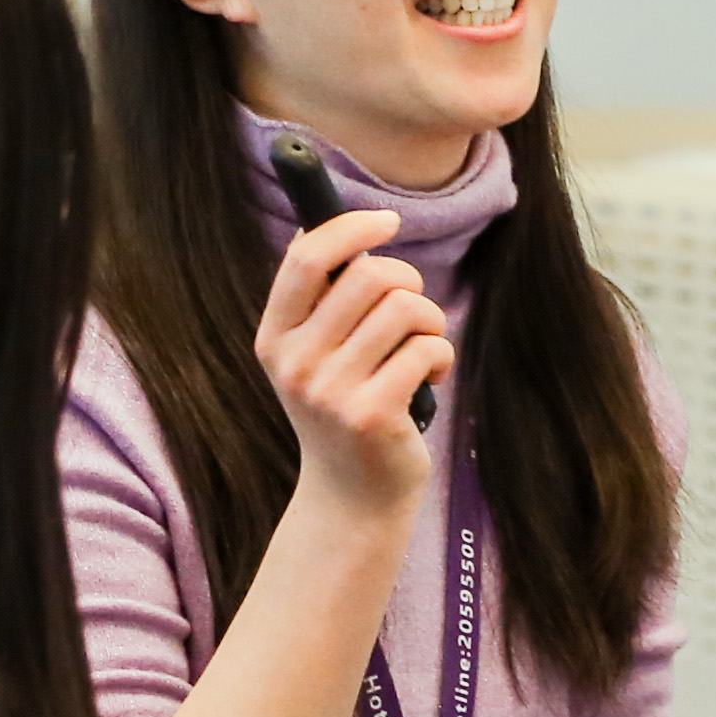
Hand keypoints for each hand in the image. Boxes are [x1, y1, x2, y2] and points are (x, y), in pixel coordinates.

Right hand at [258, 206, 448, 517]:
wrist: (351, 496)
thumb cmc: (344, 410)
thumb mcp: (314, 356)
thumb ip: (320, 301)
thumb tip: (334, 227)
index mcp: (274, 337)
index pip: (306, 258)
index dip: (351, 228)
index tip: (388, 220)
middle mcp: (295, 362)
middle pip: (371, 276)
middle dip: (409, 283)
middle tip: (413, 314)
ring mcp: (331, 390)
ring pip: (406, 309)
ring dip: (430, 322)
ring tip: (423, 350)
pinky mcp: (372, 413)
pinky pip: (428, 348)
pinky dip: (440, 357)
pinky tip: (430, 380)